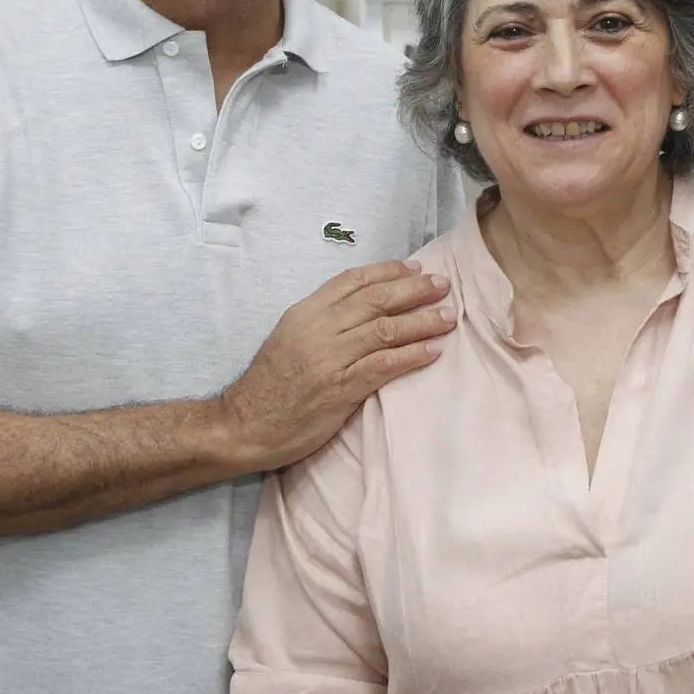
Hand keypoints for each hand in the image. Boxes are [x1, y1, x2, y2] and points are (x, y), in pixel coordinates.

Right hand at [222, 261, 455, 469]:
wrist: (244, 425)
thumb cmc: (270, 386)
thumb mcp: (290, 338)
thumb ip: (323, 321)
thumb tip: (363, 308)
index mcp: (305, 312)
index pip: (352, 280)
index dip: (387, 271)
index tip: (414, 267)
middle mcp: (318, 329)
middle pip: (375, 299)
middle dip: (413, 289)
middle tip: (442, 284)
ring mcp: (330, 359)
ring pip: (386, 329)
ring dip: (422, 320)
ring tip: (449, 315)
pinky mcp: (340, 389)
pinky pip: (384, 365)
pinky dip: (413, 355)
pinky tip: (434, 350)